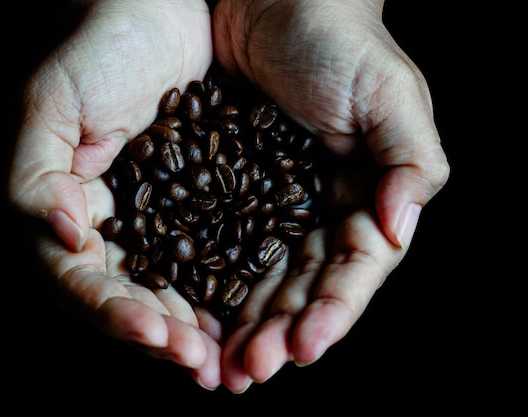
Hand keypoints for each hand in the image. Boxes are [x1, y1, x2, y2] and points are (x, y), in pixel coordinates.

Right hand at [8, 0, 221, 388]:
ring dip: (199, 328)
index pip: (83, 282)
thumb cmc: (95, 50)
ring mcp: (159, 218)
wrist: (155, 8)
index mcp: (67, 212)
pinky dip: (229, 290)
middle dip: (164, 336)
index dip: (115, 315)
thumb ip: (35, 179)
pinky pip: (216, 256)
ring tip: (229, 360)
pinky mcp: (203, 203)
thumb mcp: (49, 107)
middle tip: (203, 365)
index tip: (157, 335)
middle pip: (132, 299)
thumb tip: (66, 238)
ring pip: (176, 288)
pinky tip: (250, 314)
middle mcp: (112, 226)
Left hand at [212, 0, 449, 391]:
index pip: (353, 268)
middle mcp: (319, 210)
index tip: (308, 346)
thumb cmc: (338, 39)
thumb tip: (399, 227)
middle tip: (256, 370)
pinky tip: (201, 319)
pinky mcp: (227, 194)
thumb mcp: (389, 93)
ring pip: (262, 279)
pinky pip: (219, 249)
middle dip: (283, 332)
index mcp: (364, 196)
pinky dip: (213, 286)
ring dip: (247, 325)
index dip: (334, 310)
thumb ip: (410, 160)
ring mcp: (272, 206)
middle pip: (304, 286)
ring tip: (229, 365)